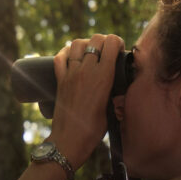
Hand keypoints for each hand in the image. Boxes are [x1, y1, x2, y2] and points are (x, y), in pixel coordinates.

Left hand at [50, 34, 124, 169]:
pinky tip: (71, 56)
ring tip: (89, 52)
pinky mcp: (59, 80)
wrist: (70, 140)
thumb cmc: (95, 129)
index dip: (117, 41)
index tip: (119, 50)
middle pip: (95, 39)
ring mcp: (70, 74)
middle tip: (106, 50)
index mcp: (103, 76)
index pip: (111, 43)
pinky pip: (59, 57)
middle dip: (103, 40)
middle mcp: (86, 70)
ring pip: (76, 44)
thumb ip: (117, 94)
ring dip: (85, 43)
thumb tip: (121, 88)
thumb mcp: (113, 109)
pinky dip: (65, 53)